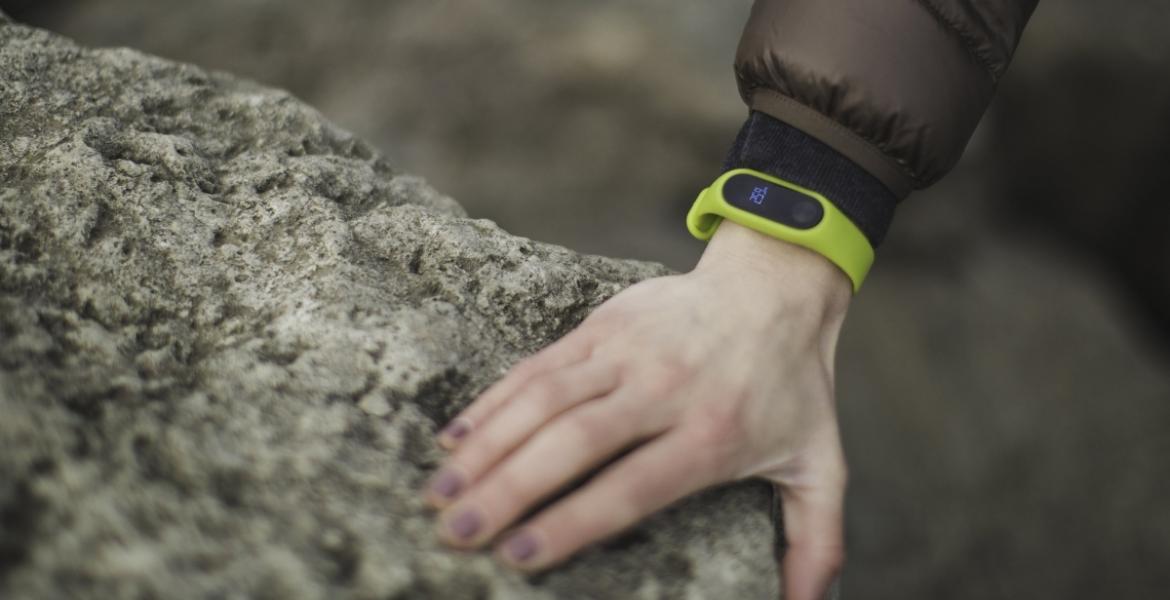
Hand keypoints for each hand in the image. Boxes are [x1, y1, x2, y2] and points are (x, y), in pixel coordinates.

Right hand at [422, 220, 851, 599]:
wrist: (774, 288)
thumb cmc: (792, 389)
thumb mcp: (822, 465)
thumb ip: (816, 542)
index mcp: (714, 435)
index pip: (631, 486)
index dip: (572, 522)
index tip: (518, 558)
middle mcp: (665, 390)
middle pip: (574, 443)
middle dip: (506, 490)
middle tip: (453, 533)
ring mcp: (628, 351)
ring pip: (543, 400)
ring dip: (485, 448)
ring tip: (438, 494)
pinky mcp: (602, 325)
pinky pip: (538, 366)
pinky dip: (492, 402)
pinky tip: (454, 438)